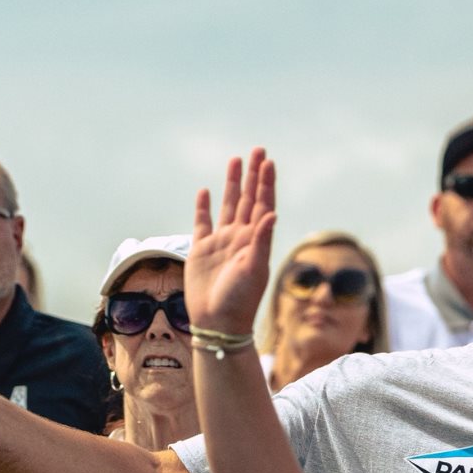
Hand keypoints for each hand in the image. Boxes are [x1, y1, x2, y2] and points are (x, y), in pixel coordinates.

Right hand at [184, 148, 276, 334]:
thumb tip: (272, 213)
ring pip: (228, 206)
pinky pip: (202, 223)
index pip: (263, 204)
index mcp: (256, 240)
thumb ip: (261, 240)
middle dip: (253, 176)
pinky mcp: (201, 251)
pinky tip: (206, 192)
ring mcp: (221, 243)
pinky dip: (204, 207)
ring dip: (232, 184)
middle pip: (248, 199)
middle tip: (257, 150)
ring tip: (236, 161)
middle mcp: (240, 238)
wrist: (218, 322)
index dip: (266, 183)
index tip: (268, 162)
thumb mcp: (254, 269)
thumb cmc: (240, 299)